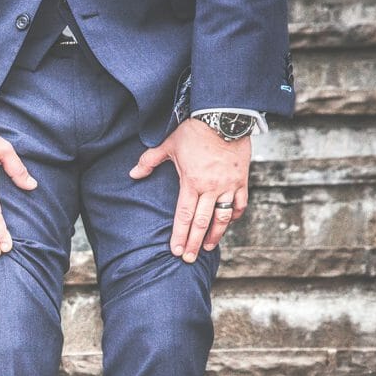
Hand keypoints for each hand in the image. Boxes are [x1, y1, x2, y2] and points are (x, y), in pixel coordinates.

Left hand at [130, 119, 250, 263]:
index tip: (175, 251)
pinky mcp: (242, 180)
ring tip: (208, 247)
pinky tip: (228, 223)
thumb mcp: (169, 145)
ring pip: (222, 217)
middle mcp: (211, 188)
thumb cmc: (195, 131)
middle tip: (189, 259)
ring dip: (215, 235)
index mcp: (191, 182)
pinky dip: (234, 215)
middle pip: (202, 222)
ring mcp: (228, 185)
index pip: (183, 216)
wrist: (225, 116)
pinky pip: (240, 203)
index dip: (179, 235)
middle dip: (194, 243)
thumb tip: (133, 173)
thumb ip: (149, 161)